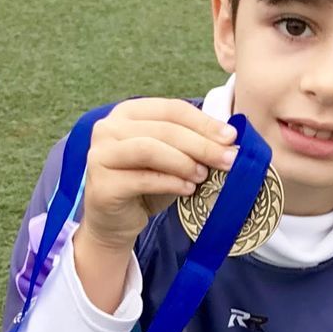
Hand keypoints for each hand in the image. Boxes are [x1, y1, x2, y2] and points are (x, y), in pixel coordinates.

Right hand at [80, 98, 238, 251]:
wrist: (116, 222)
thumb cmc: (146, 186)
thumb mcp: (172, 159)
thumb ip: (192, 145)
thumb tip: (229, 141)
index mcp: (128, 112)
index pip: (172, 109)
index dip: (204, 122)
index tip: (231, 138)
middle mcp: (108, 128)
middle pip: (164, 129)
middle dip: (201, 144)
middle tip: (229, 160)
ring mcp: (101, 154)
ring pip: (150, 149)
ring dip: (184, 162)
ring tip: (203, 175)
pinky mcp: (102, 183)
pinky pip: (142, 178)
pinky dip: (170, 182)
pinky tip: (188, 189)